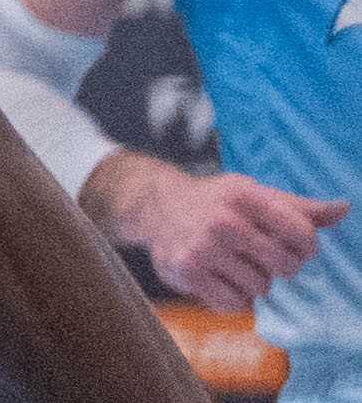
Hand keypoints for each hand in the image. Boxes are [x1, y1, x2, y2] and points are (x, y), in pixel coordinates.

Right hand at [105, 157, 348, 313]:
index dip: (305, 247)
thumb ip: (300, 207)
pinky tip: (218, 277)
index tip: (292, 245)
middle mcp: (224, 220)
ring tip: (232, 264)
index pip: (303, 235)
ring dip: (252, 282)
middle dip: (278, 267)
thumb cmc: (217, 202)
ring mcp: (204, 247)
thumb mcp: (253, 193)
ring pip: (260, 288)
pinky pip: (234, 304)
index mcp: (245, 195)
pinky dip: (231, 297)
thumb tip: (345, 208)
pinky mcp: (188, 271)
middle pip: (286, 267)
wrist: (155, 205)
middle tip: (258, 256)